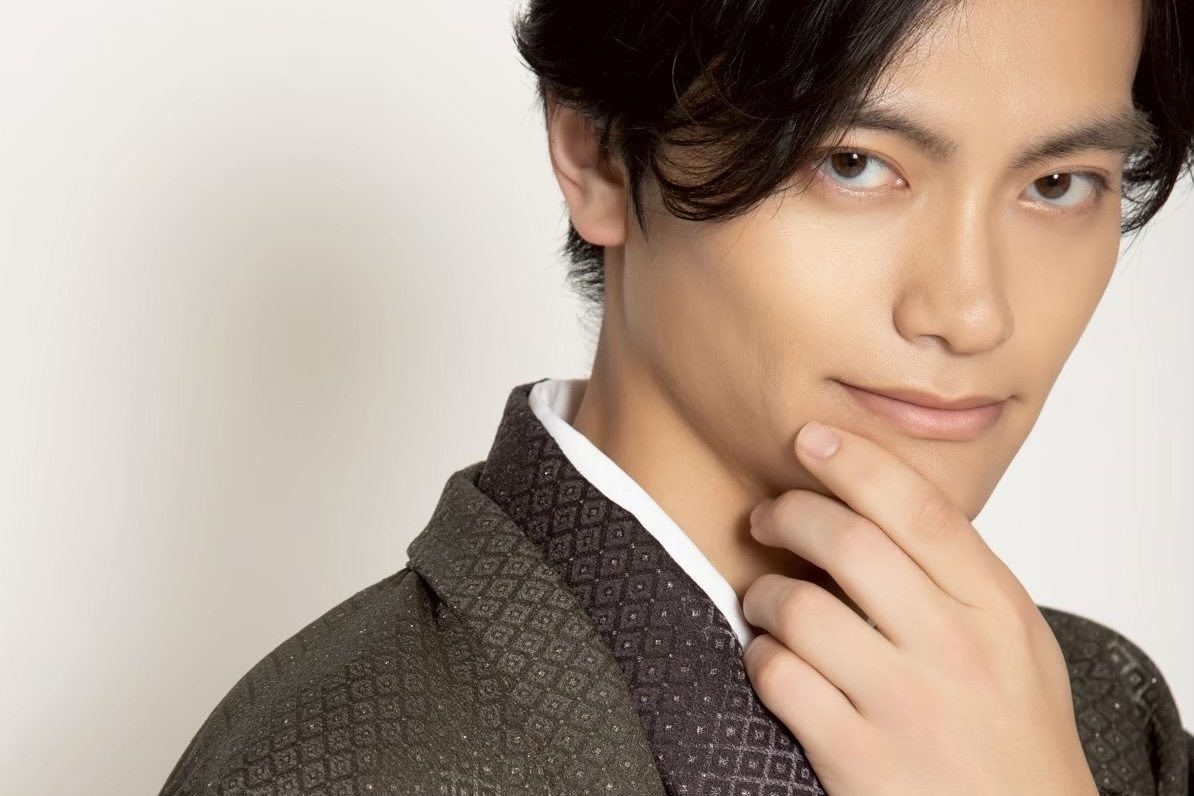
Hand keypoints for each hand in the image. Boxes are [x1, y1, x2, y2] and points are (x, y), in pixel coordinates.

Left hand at [741, 422, 1097, 795]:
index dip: (855, 461)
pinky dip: (760, 656)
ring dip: (763, 591)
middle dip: (788, 511)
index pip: (920, 509)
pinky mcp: (855, 758)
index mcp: (997, 611)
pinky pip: (777, 675)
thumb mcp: (1016, 641)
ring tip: (766, 600)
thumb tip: (877, 496)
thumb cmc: (1011, 732)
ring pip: (798, 606)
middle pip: (848, 542)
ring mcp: (904, 706)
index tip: (811, 438)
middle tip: (767, 515)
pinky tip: (773, 658)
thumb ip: (960, 574)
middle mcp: (954, 651)